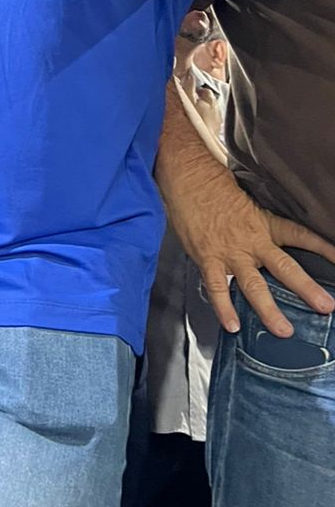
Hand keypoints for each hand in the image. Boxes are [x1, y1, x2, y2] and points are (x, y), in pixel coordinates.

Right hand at [157, 80, 334, 335]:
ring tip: (284, 331)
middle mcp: (252, 240)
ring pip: (253, 285)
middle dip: (306, 288)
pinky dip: (224, 308)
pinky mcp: (207, 257)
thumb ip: (255, 222)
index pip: (300, 235)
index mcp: (263, 223)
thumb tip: (264, 236)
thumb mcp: (243, 199)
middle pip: (284, 267)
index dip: (322, 248)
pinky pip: (217, 288)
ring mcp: (229, 251)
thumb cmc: (213, 183)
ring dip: (269, 310)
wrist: (187, 175)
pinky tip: (232, 326)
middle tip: (326, 307)